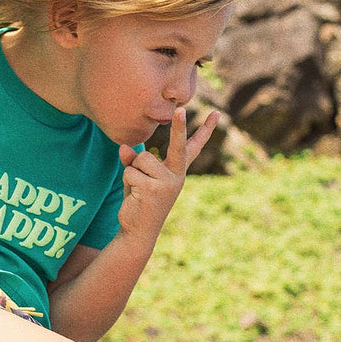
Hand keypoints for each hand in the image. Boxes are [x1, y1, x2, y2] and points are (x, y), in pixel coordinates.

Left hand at [117, 108, 219, 241]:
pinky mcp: (154, 189)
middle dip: (179, 126)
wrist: (138, 232)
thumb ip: (133, 162)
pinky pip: (131, 171)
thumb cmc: (139, 202)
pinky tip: (135, 195)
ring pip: (141, 158)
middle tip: (180, 109)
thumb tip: (123, 147)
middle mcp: (177, 175)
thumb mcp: (138, 178)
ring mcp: (167, 183)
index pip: (193, 147)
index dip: (205, 130)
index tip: (217, 113)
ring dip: (133, 171)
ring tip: (138, 188)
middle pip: (177, 145)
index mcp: (177, 171)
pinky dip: (127, 181)